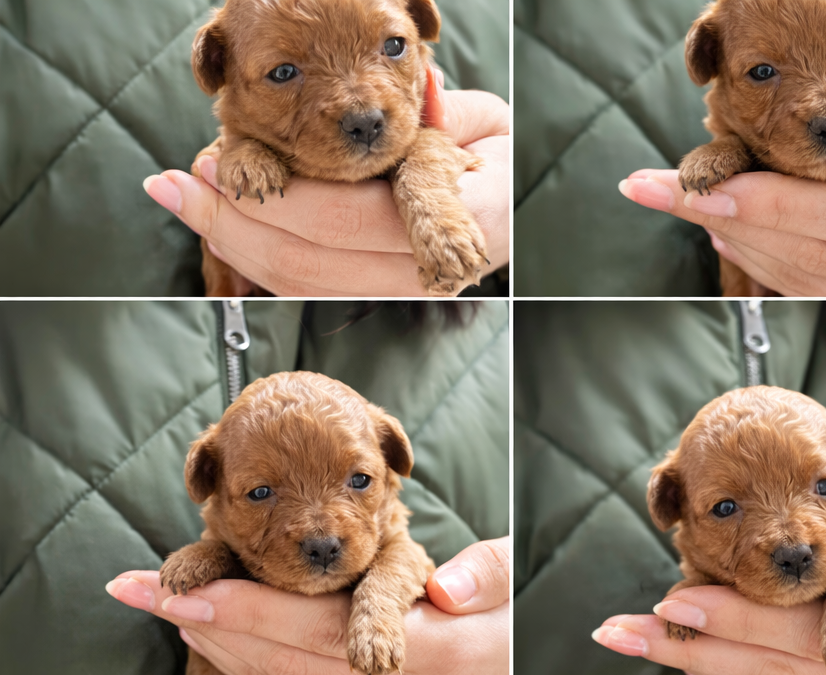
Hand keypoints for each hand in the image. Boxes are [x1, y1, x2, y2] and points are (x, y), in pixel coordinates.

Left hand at [106, 537, 508, 674]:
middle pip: (281, 665)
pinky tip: (219, 641)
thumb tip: (447, 591)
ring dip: (217, 648)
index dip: (244, 611)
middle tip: (143, 591)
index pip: (317, 632)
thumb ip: (485, 579)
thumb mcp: (514, 581)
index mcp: (431, 657)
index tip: (184, 592)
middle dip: (206, 627)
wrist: (523, 663)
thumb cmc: (513, 614)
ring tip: (165, 608)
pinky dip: (247, 668)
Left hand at [142, 68, 508, 295]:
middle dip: (235, 221)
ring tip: (188, 202)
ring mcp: (398, 291)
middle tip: (184, 180)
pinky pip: (308, 290)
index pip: (349, 219)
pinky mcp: (374, 296)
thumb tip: (399, 96)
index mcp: (458, 221)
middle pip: (310, 263)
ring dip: (236, 246)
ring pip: (302, 286)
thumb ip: (438, 110)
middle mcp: (426, 270)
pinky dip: (258, 262)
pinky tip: (223, 232)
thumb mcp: (483, 121)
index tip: (215, 161)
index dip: (275, 197)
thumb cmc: (494, 160)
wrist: (509, 211)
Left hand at [618, 87, 825, 294]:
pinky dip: (756, 253)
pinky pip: (807, 278)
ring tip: (670, 198)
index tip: (705, 192)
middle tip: (648, 187)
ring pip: (795, 271)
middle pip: (799, 251)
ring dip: (726, 236)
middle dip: (717, 217)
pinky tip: (721, 226)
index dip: (768, 207)